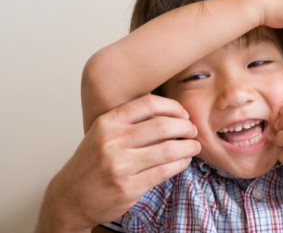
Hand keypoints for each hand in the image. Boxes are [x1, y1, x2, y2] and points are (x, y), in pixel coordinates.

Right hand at [35, 94, 200, 232]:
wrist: (69, 197)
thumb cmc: (92, 162)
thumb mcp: (103, 133)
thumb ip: (129, 120)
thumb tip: (170, 111)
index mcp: (107, 122)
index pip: (149, 103)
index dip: (173, 107)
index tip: (183, 114)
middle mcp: (112, 141)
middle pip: (162, 126)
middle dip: (185, 127)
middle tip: (192, 130)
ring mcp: (120, 165)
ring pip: (168, 150)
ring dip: (188, 146)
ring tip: (194, 146)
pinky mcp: (129, 187)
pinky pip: (165, 171)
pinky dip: (181, 164)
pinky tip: (184, 160)